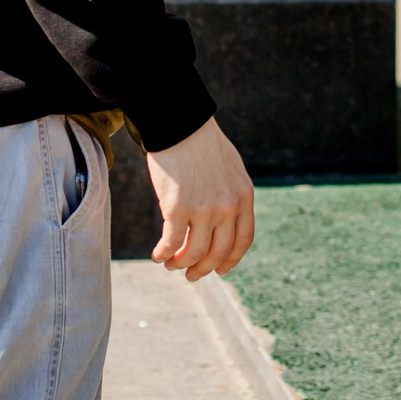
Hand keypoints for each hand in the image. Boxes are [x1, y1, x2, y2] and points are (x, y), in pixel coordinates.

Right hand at [145, 118, 255, 280]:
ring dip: (181, 264)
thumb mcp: (230, 168)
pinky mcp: (178, 209)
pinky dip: (164, 254)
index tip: (220, 269)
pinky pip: (172, 243)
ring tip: (170, 264)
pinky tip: (157, 255)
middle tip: (191, 275)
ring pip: (194, 252)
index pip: (243, 239)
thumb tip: (224, 217)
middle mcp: (228, 207)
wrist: (180, 124)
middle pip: (219, 252)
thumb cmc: (200, 142)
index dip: (231, 259)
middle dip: (204, 269)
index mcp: (243, 196)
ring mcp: (204, 209)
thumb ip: (231, 193)